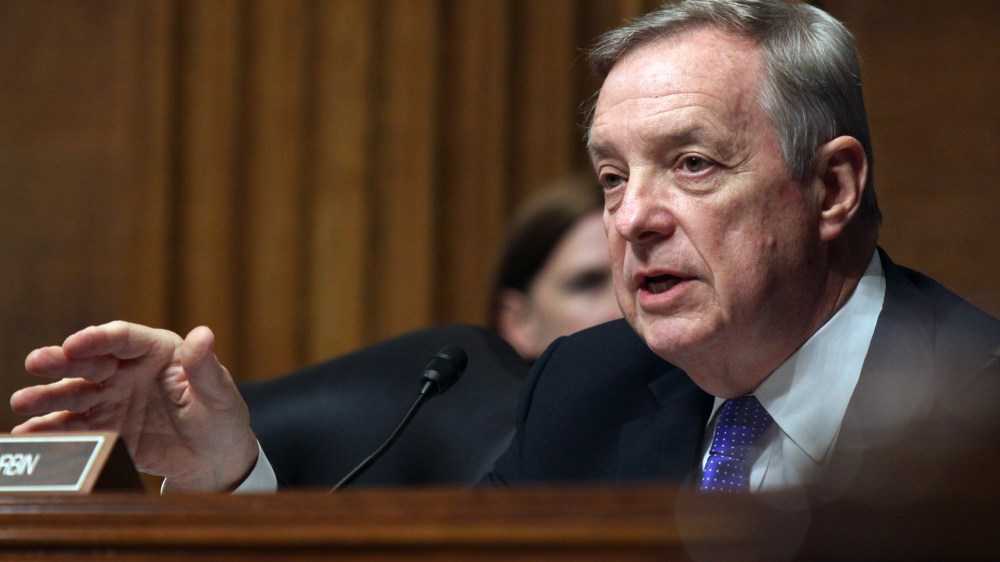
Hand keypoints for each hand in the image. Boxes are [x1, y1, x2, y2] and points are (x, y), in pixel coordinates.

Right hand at [10, 321, 258, 491]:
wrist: (215, 458)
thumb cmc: (222, 417)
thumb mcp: (220, 394)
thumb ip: (205, 368)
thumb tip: (203, 334)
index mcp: (157, 351)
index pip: (123, 339)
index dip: (98, 339)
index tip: (75, 344)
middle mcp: (127, 371)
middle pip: (90, 362)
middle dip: (62, 361)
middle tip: (36, 362)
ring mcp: (112, 399)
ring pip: (75, 394)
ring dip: (48, 397)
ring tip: (22, 402)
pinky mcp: (104, 430)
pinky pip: (74, 429)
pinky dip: (51, 431)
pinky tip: (29, 433)